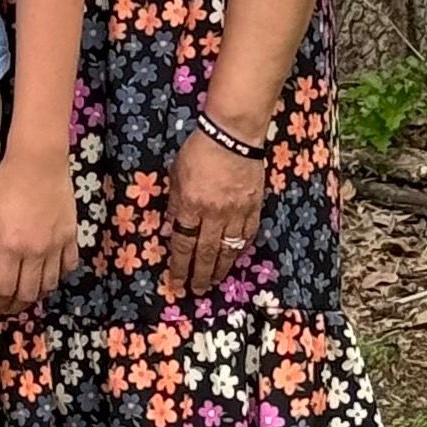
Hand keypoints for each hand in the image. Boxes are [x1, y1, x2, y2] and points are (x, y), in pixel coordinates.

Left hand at [0, 149, 78, 311]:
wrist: (39, 161)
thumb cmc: (6, 183)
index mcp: (11, 246)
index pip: (5, 289)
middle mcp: (36, 251)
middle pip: (28, 293)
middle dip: (15, 305)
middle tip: (6, 305)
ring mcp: (56, 245)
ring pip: (49, 285)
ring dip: (36, 294)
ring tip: (24, 293)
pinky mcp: (71, 237)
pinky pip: (68, 267)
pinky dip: (57, 276)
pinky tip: (46, 273)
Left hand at [164, 125, 263, 294]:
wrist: (233, 136)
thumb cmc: (199, 150)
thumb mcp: (176, 174)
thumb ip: (175, 203)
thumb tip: (173, 229)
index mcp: (191, 204)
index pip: (183, 243)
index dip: (179, 266)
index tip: (176, 281)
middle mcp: (214, 213)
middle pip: (205, 252)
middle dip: (199, 275)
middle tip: (195, 290)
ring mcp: (236, 212)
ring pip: (228, 249)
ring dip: (219, 269)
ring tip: (213, 282)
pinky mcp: (253, 208)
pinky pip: (246, 236)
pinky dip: (239, 250)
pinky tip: (233, 259)